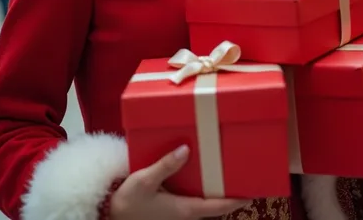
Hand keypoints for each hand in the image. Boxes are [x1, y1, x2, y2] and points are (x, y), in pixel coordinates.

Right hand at [110, 145, 249, 219]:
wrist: (109, 215)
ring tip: (228, 173)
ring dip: (216, 192)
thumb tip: (186, 149)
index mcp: (184, 209)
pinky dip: (203, 190)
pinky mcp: (171, 209)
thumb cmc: (128, 201)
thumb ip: (166, 165)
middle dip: (230, 195)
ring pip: (204, 204)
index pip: (216, 207)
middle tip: (244, 177)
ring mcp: (178, 213)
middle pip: (214, 206)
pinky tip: (202, 174)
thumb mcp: (145, 180)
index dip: (235, 200)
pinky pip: (193, 200)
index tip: (252, 194)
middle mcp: (185, 214)